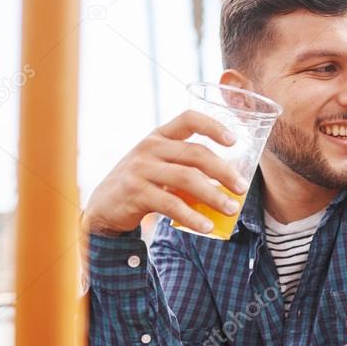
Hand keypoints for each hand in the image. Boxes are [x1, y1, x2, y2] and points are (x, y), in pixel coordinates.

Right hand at [81, 110, 249, 235]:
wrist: (103, 206)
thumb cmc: (143, 184)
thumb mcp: (160, 167)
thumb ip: (187, 166)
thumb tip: (230, 182)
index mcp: (159, 136)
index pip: (188, 119)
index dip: (213, 126)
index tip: (234, 140)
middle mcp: (149, 147)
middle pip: (195, 153)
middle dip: (224, 171)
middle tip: (243, 188)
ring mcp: (140, 168)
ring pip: (186, 178)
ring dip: (213, 196)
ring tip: (232, 210)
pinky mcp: (135, 192)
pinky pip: (171, 204)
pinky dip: (192, 216)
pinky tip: (207, 227)